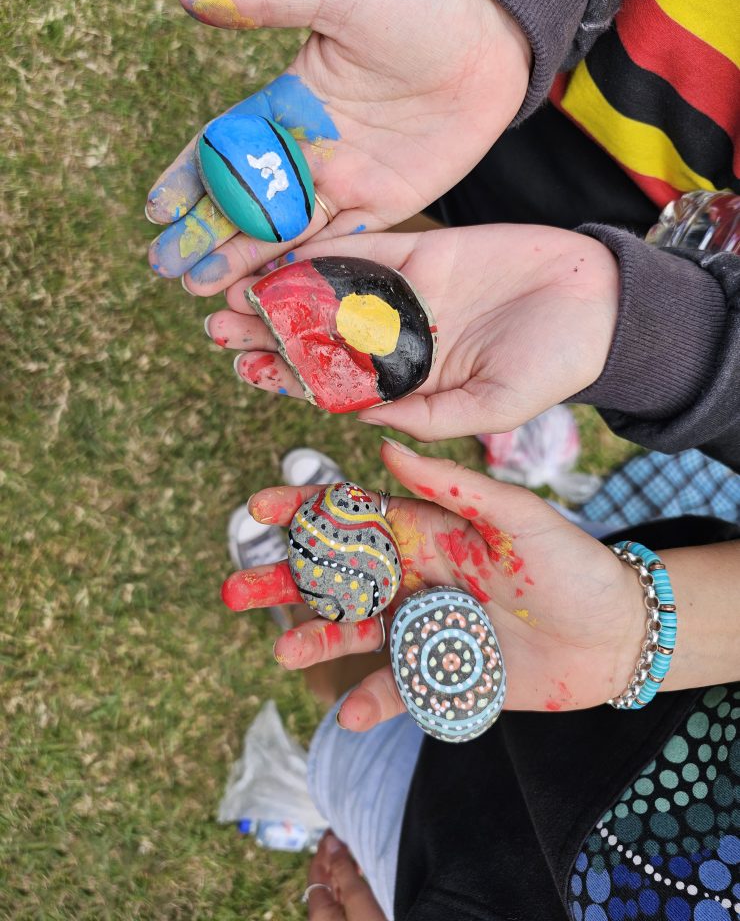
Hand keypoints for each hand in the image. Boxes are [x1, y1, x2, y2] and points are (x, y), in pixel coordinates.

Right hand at [146, 0, 529, 282]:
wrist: (491, 36)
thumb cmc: (415, 3)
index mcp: (286, 104)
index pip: (224, 148)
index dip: (189, 178)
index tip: (156, 211)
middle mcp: (309, 151)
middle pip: (246, 201)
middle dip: (206, 235)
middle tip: (168, 270)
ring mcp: (345, 182)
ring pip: (284, 232)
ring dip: (244, 262)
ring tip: (202, 290)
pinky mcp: (385, 205)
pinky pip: (340, 245)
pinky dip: (306, 270)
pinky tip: (273, 294)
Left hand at [207, 224, 618, 436]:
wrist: (598, 300)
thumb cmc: (555, 365)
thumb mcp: (489, 409)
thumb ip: (425, 417)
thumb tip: (359, 423)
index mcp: (410, 380)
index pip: (333, 382)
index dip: (286, 377)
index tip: (243, 370)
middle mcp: (398, 337)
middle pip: (317, 336)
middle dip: (266, 335)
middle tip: (215, 330)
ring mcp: (405, 293)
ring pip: (327, 292)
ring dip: (279, 292)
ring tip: (227, 292)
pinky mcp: (419, 251)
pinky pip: (359, 250)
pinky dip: (317, 252)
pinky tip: (277, 254)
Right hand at [222, 440, 639, 729]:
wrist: (617, 634)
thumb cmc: (572, 565)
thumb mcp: (517, 516)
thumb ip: (452, 485)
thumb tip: (385, 442)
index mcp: (428, 533)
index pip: (355, 518)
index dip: (306, 512)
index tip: (259, 508)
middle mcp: (416, 578)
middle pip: (338, 578)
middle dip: (287, 582)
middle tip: (235, 588)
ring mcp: (425, 627)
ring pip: (357, 633)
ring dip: (316, 639)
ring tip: (281, 650)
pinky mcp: (443, 675)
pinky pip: (397, 689)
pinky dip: (371, 701)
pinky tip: (349, 713)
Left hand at [305, 832, 386, 920]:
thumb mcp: (358, 899)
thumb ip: (343, 870)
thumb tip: (330, 841)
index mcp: (319, 910)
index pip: (315, 871)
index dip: (324, 849)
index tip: (335, 829)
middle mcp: (323, 915)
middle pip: (324, 880)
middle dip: (334, 857)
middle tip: (347, 836)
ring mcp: (334, 919)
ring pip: (335, 888)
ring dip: (343, 869)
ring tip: (356, 852)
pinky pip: (343, 898)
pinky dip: (349, 882)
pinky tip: (360, 874)